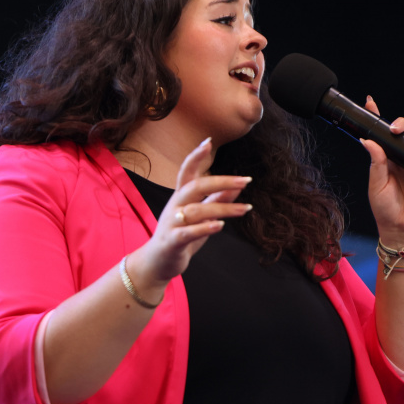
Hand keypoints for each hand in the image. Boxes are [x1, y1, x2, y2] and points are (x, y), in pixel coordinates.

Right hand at [128, 139, 252, 290]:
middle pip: (195, 186)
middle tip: (245, 181)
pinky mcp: (172, 241)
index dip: (195, 156)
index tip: (208, 142)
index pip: (187, 171)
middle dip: (222, 181)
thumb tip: (235, 187)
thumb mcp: (200, 216)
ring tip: (245, 209)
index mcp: (180, 197)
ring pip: (198, 210)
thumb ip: (216, 201)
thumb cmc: (181, 235)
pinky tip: (220, 226)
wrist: (157, 262)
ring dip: (224, 208)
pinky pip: (188, 232)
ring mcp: (172, 223)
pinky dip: (205, 228)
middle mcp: (175, 205)